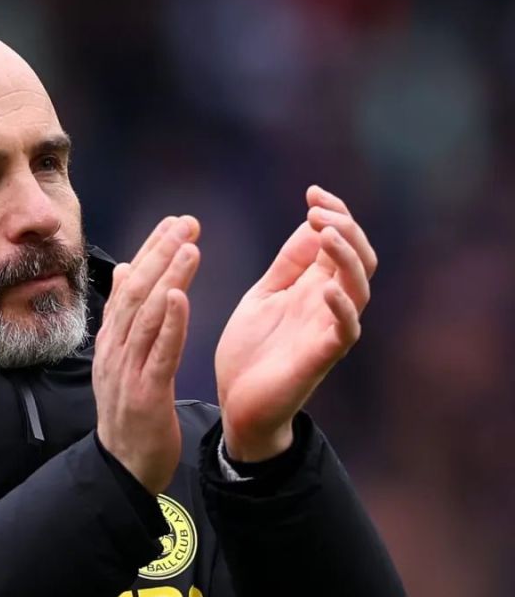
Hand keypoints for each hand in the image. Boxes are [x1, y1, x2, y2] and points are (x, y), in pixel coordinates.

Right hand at [94, 215, 200, 493]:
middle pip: (136, 293)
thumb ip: (123, 317)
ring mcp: (127, 372)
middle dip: (161, 254)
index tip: (174, 223)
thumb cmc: (129, 414)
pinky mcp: (146, 394)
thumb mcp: (121, 361)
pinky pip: (158, 354)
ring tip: (189, 247)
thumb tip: (123, 271)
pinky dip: (169, 324)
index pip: (129, 286)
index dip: (150, 251)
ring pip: (146, 317)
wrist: (124, 468)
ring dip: (168, 278)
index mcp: (111, 341)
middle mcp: (115, 350)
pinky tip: (180, 297)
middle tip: (187, 222)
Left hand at [215, 186, 376, 461]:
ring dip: (347, 258)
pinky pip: (346, 331)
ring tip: (328, 233)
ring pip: (360, 288)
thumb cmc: (250, 352)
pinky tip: (328, 288)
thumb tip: (311, 223)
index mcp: (313, 287)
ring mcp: (327, 330)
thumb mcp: (264, 296)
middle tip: (319, 210)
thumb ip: (287, 264)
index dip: (335, 213)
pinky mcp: (321, 358)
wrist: (236, 403)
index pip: (340, 242)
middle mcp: (328, 305)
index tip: (312, 192)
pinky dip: (342, 308)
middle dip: (345, 228)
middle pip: (360, 258)